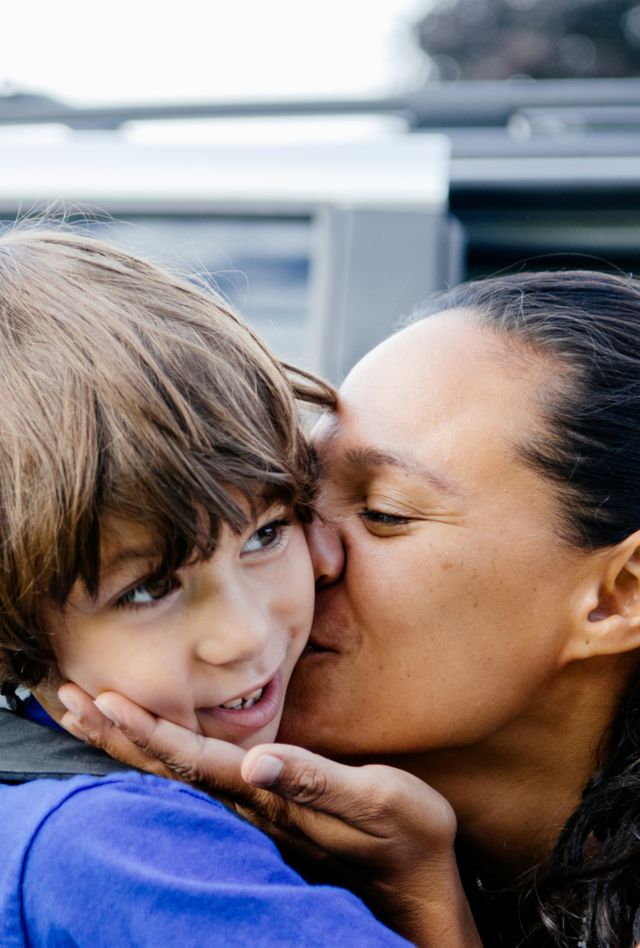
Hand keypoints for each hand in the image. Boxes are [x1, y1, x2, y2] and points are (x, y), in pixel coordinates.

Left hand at [59, 684, 481, 946]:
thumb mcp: (377, 802)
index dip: (147, 731)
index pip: (194, 760)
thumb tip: (259, 759)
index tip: (102, 701)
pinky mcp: (267, 810)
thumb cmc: (405, 838)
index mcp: (270, 796)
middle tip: (66, 699)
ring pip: (175, 775)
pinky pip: (198, 779)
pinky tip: (148, 747)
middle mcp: (252, 805)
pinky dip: (162, 756)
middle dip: (116, 734)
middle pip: (167, 768)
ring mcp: (254, 812)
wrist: (417, 883)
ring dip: (128, 745)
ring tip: (88, 716)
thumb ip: (317, 783)